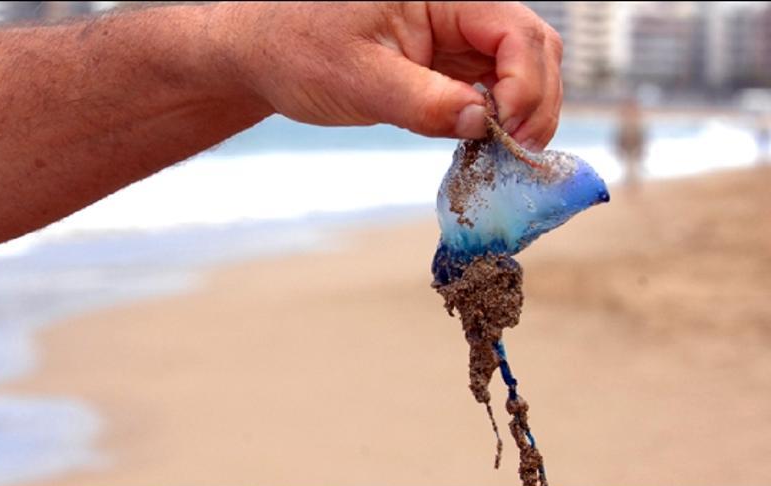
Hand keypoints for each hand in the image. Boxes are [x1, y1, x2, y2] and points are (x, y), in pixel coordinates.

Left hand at [217, 2, 562, 149]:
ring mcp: (454, 35)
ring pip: (521, 68)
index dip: (525, 84)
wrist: (265, 54)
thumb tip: (481, 125)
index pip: (514, 30)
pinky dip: (498, 117)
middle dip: (536, 101)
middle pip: (533, 47)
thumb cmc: (299, 51)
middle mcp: (457, 7)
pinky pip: (493, 86)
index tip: (504, 133)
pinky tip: (486, 145)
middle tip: (519, 153)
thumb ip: (423, 103)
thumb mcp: (359, 80)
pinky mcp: (445, 62)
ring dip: (524, 112)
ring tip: (505, 155)